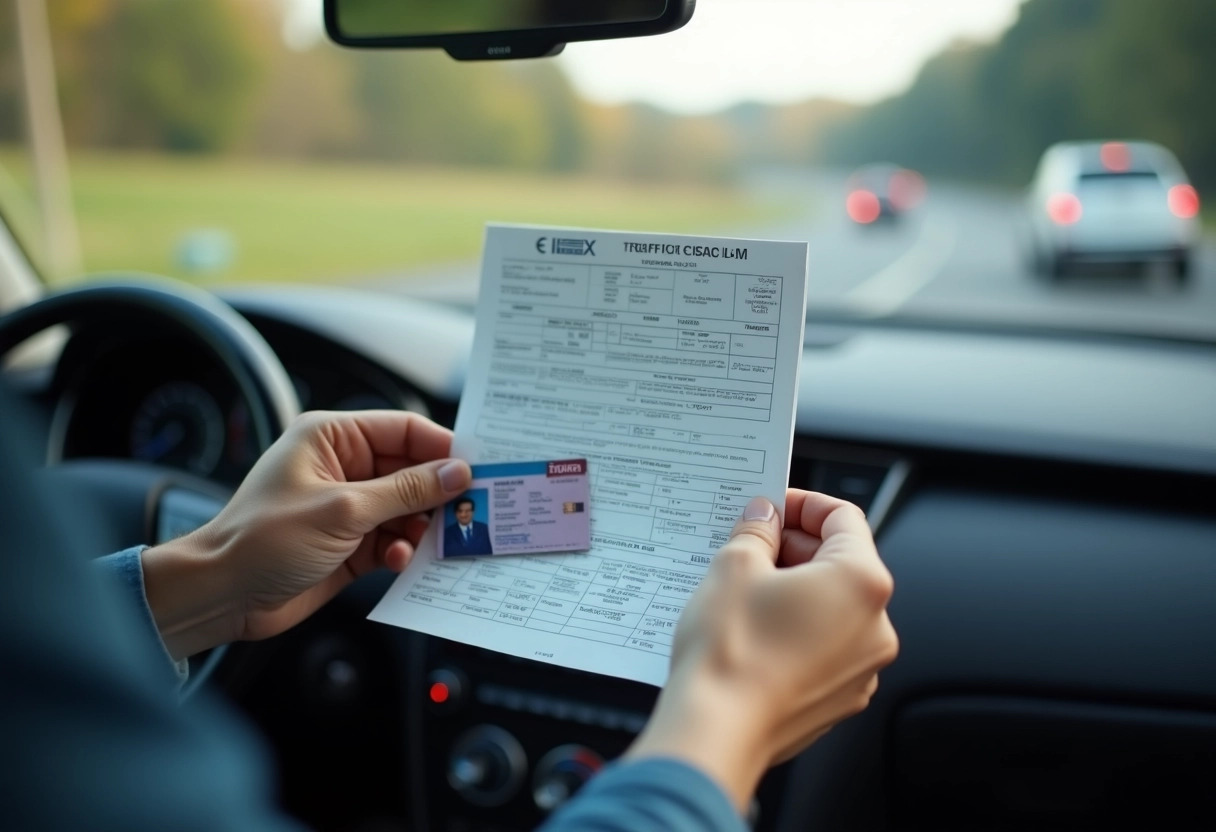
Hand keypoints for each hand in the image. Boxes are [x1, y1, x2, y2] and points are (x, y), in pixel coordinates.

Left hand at [141, 411, 471, 659]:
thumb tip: (455, 472)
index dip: (441, 448)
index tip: (477, 468)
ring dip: (420, 526)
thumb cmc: (262, 540)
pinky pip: (393, 539)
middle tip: (467, 509)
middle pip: (410, 471)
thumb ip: (405, 490)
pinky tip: (398, 559)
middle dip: (436, 492)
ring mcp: (347, 507)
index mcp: (332, 438)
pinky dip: (402, 550)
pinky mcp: (350, 544)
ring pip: (407, 508)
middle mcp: (342, 468)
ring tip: (431, 541)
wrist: (222, 595)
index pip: (403, 430)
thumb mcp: (343, 510)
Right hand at [625, 490, 897, 808]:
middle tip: (749, 545)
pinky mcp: (839, 699)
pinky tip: (753, 630)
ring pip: (832, 608)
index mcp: (861, 582)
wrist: (716, 731)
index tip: (773, 507)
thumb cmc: (729, 652)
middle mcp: (875, 626)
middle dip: (794, 549)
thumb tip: (764, 518)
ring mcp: (862, 668)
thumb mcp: (734, 566)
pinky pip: (824, 648)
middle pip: (842, 563)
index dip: (803, 504)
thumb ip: (757, 531)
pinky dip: (795, 631)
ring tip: (744, 589)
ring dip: (794, 590)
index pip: (843, 517)